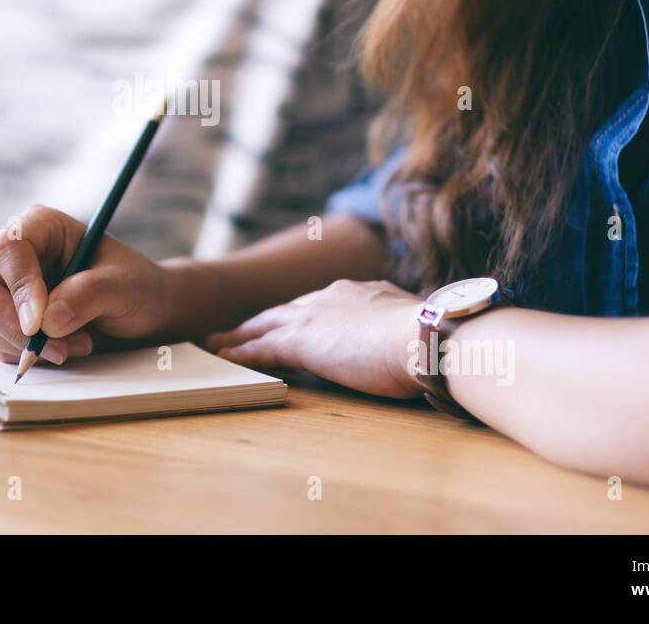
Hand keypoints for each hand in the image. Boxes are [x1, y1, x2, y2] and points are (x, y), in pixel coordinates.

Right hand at [0, 205, 177, 364]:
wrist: (145, 314)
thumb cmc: (136, 287)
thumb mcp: (123, 286)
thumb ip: (87, 294)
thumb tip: (47, 320)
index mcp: (41, 227)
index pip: (7, 248)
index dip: (19, 285)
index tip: (39, 323)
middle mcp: (16, 256)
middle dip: (14, 327)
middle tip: (58, 348)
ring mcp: (8, 291)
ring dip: (27, 346)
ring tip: (78, 344)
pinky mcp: (9, 322)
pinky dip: (30, 356)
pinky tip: (67, 348)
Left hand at [206, 279, 424, 398]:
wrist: (422, 335)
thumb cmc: (430, 337)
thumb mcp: (414, 325)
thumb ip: (402, 329)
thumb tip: (412, 340)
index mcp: (359, 293)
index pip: (321, 303)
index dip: (302, 313)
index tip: (291, 318)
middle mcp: (330, 298)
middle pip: (285, 309)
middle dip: (263, 319)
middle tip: (241, 327)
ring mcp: (312, 318)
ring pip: (265, 325)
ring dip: (239, 334)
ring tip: (217, 341)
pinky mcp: (300, 341)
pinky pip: (259, 348)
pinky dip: (239, 351)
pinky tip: (223, 356)